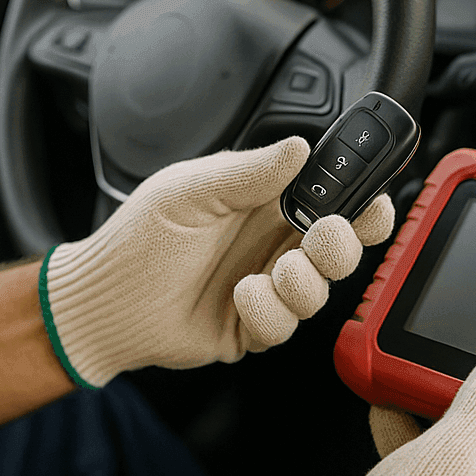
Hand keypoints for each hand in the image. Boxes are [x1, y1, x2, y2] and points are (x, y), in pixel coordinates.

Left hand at [41, 137, 394, 387]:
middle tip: (323, 238)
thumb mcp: (190, 190)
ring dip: (303, 282)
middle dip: (344, 246)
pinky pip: (284, 326)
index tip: (371, 203)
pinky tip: (239, 296)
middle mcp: (271, 245)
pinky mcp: (254, 326)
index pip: (331, 199)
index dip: (361, 202)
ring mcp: (266, 287)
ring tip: (270, 273)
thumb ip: (249, 171)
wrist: (104, 301)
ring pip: (320, 292)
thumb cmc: (137, 240)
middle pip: (341, 248)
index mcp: (265, 203)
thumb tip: (298, 149)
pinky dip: (267, 312)